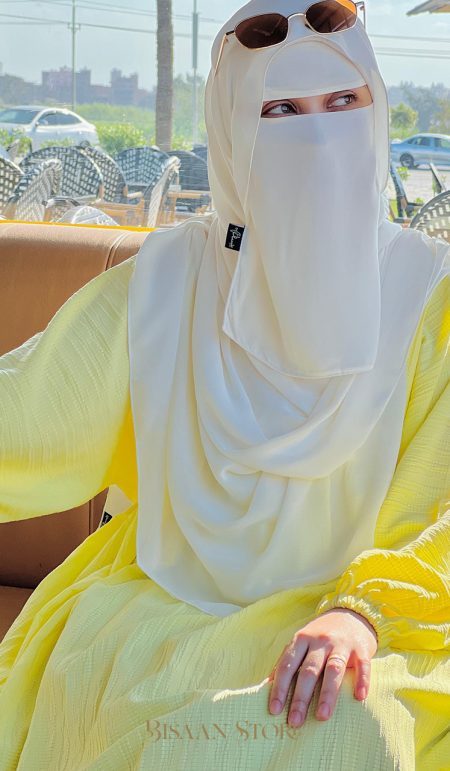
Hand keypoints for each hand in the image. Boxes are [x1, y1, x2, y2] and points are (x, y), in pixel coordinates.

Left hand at [267, 608, 377, 727]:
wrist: (350, 615)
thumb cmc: (321, 636)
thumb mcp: (301, 643)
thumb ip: (287, 662)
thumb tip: (266, 686)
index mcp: (301, 640)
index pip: (287, 665)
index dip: (279, 687)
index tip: (274, 710)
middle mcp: (320, 641)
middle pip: (309, 670)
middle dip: (301, 697)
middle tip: (295, 721)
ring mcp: (341, 644)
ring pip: (333, 669)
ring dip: (327, 694)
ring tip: (322, 716)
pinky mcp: (361, 648)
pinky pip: (362, 665)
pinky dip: (361, 680)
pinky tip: (359, 697)